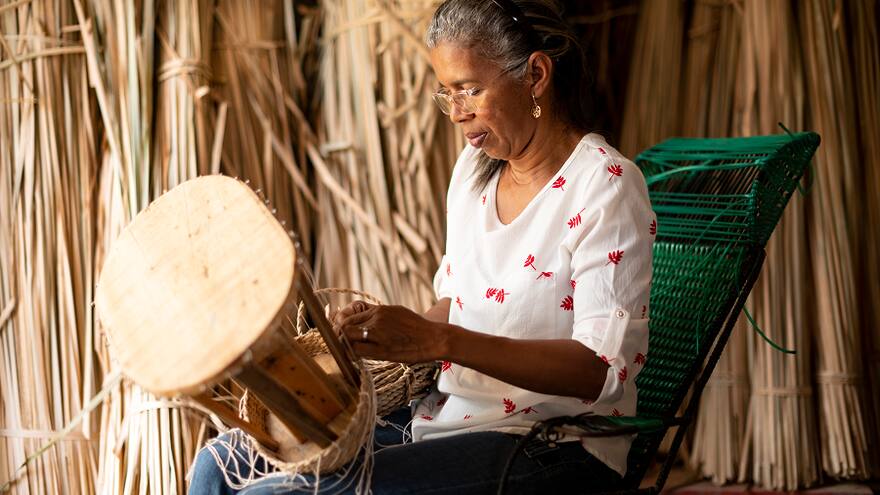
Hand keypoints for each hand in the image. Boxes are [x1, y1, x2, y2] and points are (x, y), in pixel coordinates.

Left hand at [333, 302, 447, 363]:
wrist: (433, 338)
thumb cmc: (416, 327)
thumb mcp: (396, 312)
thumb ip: (378, 315)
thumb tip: (363, 317)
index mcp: (379, 310)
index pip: (349, 316)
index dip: (341, 326)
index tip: (341, 333)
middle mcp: (377, 319)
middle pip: (345, 326)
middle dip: (339, 336)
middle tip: (341, 344)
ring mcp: (379, 334)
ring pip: (348, 338)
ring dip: (346, 345)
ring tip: (349, 351)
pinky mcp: (383, 350)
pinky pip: (358, 352)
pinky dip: (353, 355)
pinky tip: (357, 357)